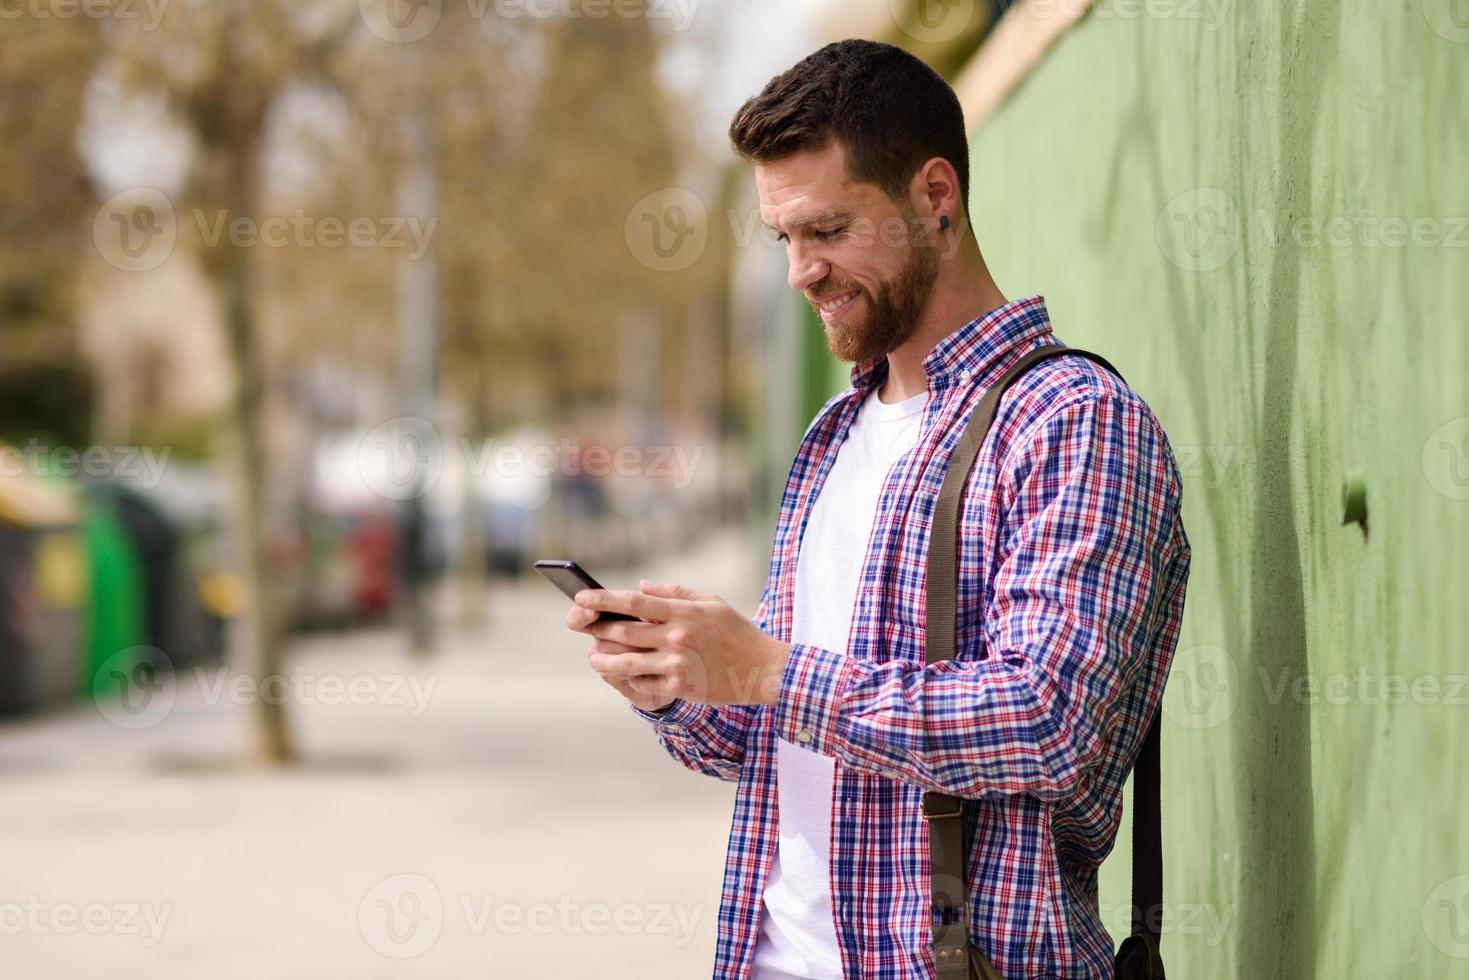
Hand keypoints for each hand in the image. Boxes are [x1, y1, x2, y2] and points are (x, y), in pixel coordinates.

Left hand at [576, 581, 790, 706]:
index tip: (581, 596)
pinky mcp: (681, 687)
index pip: (634, 602)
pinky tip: (621, 674)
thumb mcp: (711, 602)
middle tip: (580, 624)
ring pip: (627, 661)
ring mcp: (677, 663)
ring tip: (594, 657)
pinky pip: (643, 683)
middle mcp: (677, 637)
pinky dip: (628, 679)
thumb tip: (640, 588)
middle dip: (597, 627)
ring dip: (604, 659)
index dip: (603, 599)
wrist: (763, 668)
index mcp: (683, 612)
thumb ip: (674, 593)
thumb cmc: (736, 632)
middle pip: (624, 631)